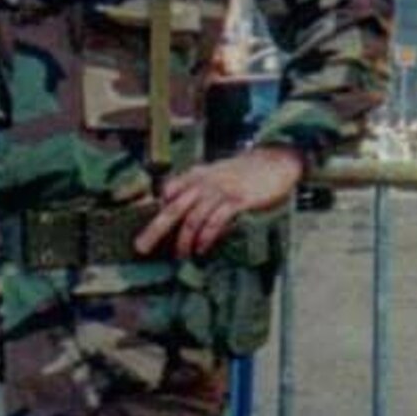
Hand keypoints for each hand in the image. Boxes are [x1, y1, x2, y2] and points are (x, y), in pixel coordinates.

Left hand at [135, 145, 304, 259]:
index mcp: (197, 174)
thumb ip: (199, 185)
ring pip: (192, 218)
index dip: (158, 210)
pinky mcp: (236, 201)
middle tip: (141, 247)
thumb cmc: (246, 171)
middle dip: (155, 229)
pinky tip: (201, 249)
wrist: (275, 160)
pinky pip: (215, 221)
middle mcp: (204, 182)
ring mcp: (220, 191)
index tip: (150, 228)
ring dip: (184, 240)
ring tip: (181, 255)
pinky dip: (205, 238)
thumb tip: (179, 202)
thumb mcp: (217, 172)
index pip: (169, 191)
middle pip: (173, 208)